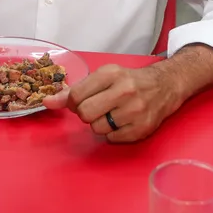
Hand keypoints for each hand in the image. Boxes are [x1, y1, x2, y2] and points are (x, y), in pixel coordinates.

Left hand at [44, 63, 183, 142]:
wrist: (165, 85)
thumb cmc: (130, 81)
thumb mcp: (104, 76)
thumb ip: (75, 90)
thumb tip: (47, 102)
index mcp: (112, 74)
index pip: (76, 95)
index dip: (72, 102)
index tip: (79, 101)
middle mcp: (124, 90)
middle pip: (85, 114)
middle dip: (86, 114)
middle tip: (98, 107)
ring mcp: (135, 111)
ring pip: (97, 128)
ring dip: (100, 124)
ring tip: (113, 113)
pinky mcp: (141, 129)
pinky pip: (112, 138)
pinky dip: (113, 132)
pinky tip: (123, 121)